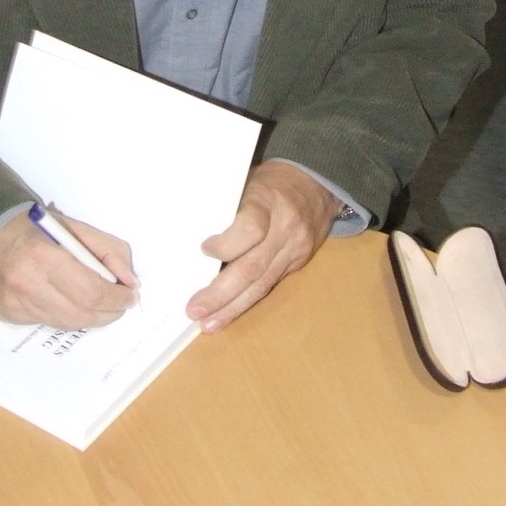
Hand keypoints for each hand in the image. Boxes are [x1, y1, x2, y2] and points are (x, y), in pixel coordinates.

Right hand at [0, 213, 137, 327]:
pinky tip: (70, 302)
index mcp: (45, 257)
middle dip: (109, 312)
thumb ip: (107, 249)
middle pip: (82, 315)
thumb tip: (129, 281)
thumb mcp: (73, 227)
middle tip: (120, 303)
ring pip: (67, 324)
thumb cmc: (32, 229)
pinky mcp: (9, 316)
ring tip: (100, 304)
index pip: (91, 292)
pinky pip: (49, 323)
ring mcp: (16, 305)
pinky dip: (67, 316)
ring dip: (91, 317)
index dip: (116, 299)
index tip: (129, 295)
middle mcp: (28, 286)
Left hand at [189, 161, 340, 331]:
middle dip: (221, 293)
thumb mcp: (247, 182)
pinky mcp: (297, 264)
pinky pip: (269, 286)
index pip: (251, 228)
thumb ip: (226, 208)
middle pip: (253, 266)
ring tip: (208, 323)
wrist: (317, 184)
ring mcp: (294, 249)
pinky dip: (245, 302)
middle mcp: (285, 228)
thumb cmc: (269, 182)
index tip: (204, 250)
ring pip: (262, 284)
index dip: (226, 245)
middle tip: (195, 309)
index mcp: (268, 201)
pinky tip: (227, 315)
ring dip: (232, 307)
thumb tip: (188, 236)